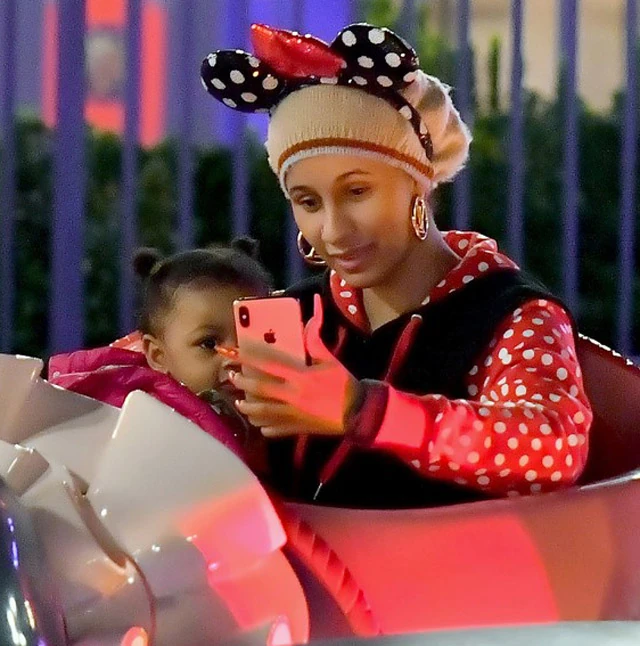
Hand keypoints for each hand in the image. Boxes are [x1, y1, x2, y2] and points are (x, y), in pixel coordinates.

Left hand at [229, 294, 357, 437]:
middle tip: (230, 376)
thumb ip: (315, 338)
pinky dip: (263, 426)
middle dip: (242, 383)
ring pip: (261, 413)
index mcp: (300, 377)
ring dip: (247, 407)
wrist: (357, 413)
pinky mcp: (296, 429)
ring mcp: (292, 415)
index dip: (247, 359)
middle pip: (259, 390)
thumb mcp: (329, 359)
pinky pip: (273, 430)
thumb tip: (312, 310)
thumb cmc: (342, 384)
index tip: (232, 354)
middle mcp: (292, 396)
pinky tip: (258, 422)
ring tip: (239, 401)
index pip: (268, 365)